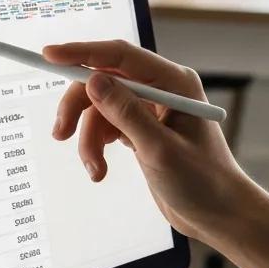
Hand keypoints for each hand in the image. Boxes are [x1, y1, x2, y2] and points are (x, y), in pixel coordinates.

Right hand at [44, 40, 268, 267]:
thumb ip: (125, 113)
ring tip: (95, 169)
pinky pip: (108, 126)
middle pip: (105, 81)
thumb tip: (93, 79)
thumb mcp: (159, 149)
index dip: (83, 53)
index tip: (49, 55)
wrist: (219, 214)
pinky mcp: (143, 129)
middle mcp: (162, 88)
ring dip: (89, 138)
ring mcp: (151, 109)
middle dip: (80, 107)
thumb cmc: (202, 181)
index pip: (121, 55)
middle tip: (59, 134)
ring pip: (101, 108)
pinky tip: (100, 170)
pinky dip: (97, 146)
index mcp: (174, 81)